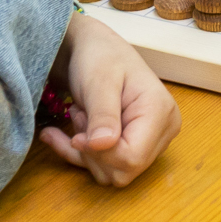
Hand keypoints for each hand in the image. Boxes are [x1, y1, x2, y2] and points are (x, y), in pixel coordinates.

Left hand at [40, 13, 179, 187]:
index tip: (78, 134)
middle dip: (93, 152)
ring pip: (113, 173)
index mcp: (160, 113)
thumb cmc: (100, 56)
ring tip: (80, 115)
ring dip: (85, 152)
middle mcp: (162, 131)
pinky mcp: (133, 145)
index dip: (101, 154)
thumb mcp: (99, 82)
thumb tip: (103, 145)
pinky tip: (58, 135)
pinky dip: (78, 155)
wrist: (94, 48)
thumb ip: (103, 114)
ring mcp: (149, 140)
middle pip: (125, 170)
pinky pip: (105, 167)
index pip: (133, 157)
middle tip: (81, 115)